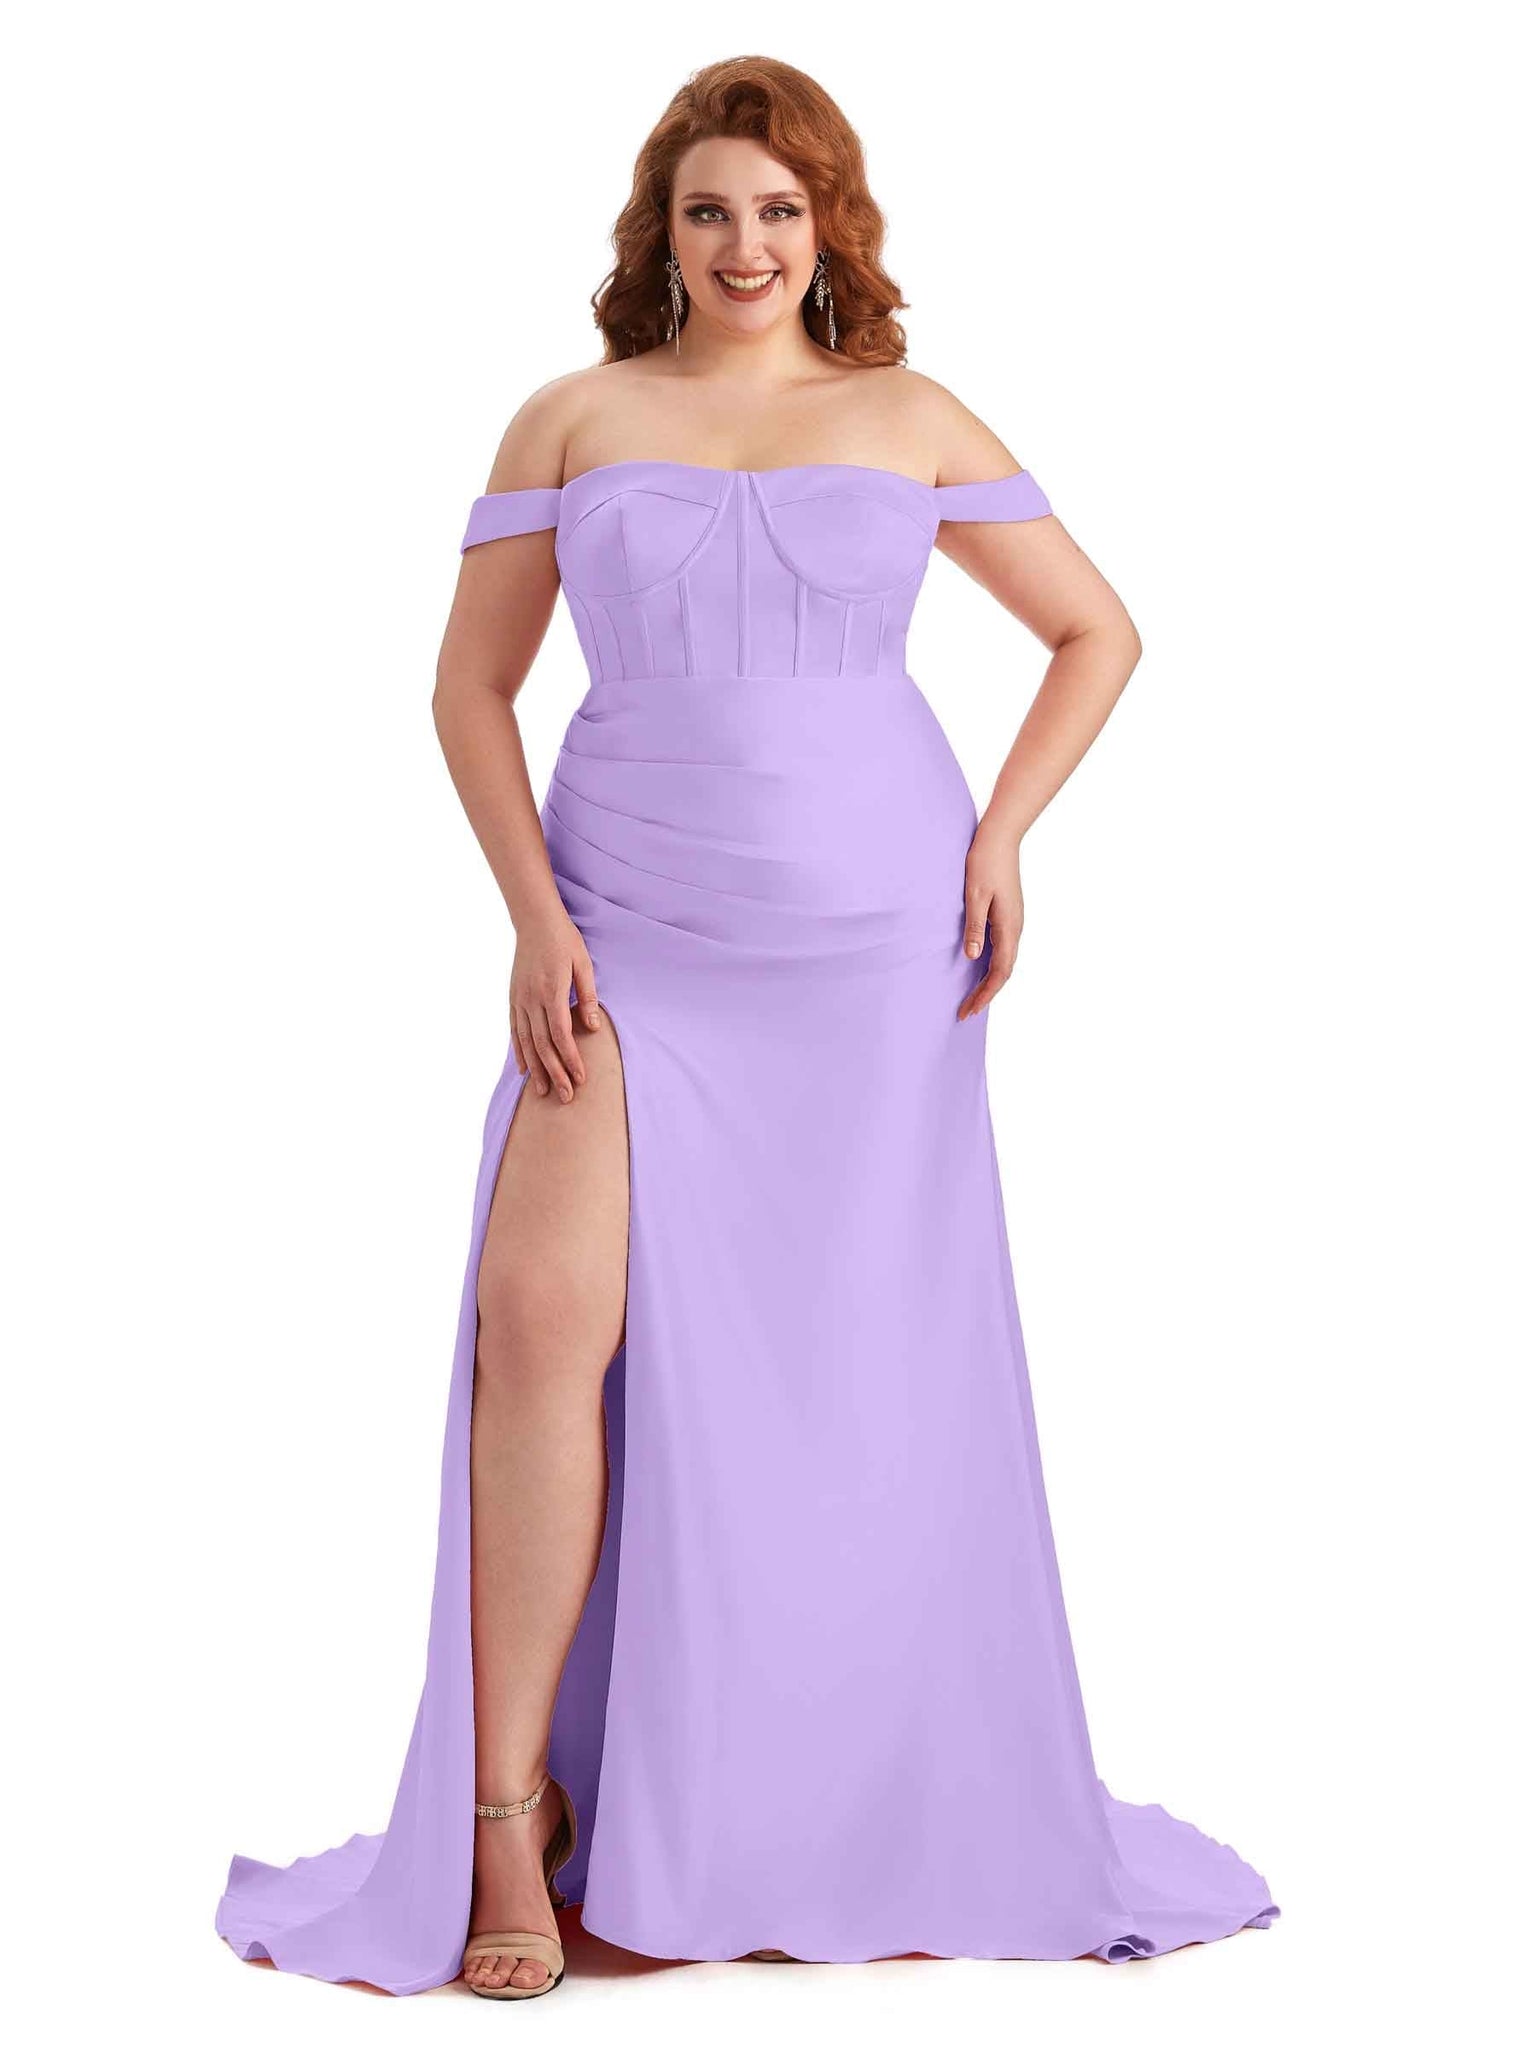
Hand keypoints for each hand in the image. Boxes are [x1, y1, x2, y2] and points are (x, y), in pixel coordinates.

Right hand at [509, 912, 602, 1101]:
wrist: (534, 920)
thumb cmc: (564, 940)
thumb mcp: (583, 964)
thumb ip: (588, 997)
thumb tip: (592, 1027)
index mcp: (552, 991)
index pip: (561, 1035)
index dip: (570, 1059)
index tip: (580, 1078)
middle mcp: (532, 999)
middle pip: (543, 1045)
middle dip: (555, 1072)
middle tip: (565, 1096)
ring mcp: (519, 1000)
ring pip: (527, 1042)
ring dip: (536, 1068)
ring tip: (543, 1091)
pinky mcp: (513, 998)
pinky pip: (515, 1030)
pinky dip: (519, 1051)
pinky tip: (523, 1069)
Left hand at [958, 826, 1023, 1020]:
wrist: (1000, 837)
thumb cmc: (984, 862)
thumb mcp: (975, 894)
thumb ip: (975, 926)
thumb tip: (972, 957)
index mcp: (1009, 926)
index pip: (1000, 972)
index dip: (985, 994)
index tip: (969, 1010)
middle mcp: (1015, 928)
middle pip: (1003, 972)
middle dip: (986, 995)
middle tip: (966, 1013)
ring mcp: (1013, 922)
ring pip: (1004, 962)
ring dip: (988, 982)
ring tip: (971, 999)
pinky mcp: (1008, 915)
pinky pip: (1002, 949)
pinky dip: (990, 966)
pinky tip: (977, 970)